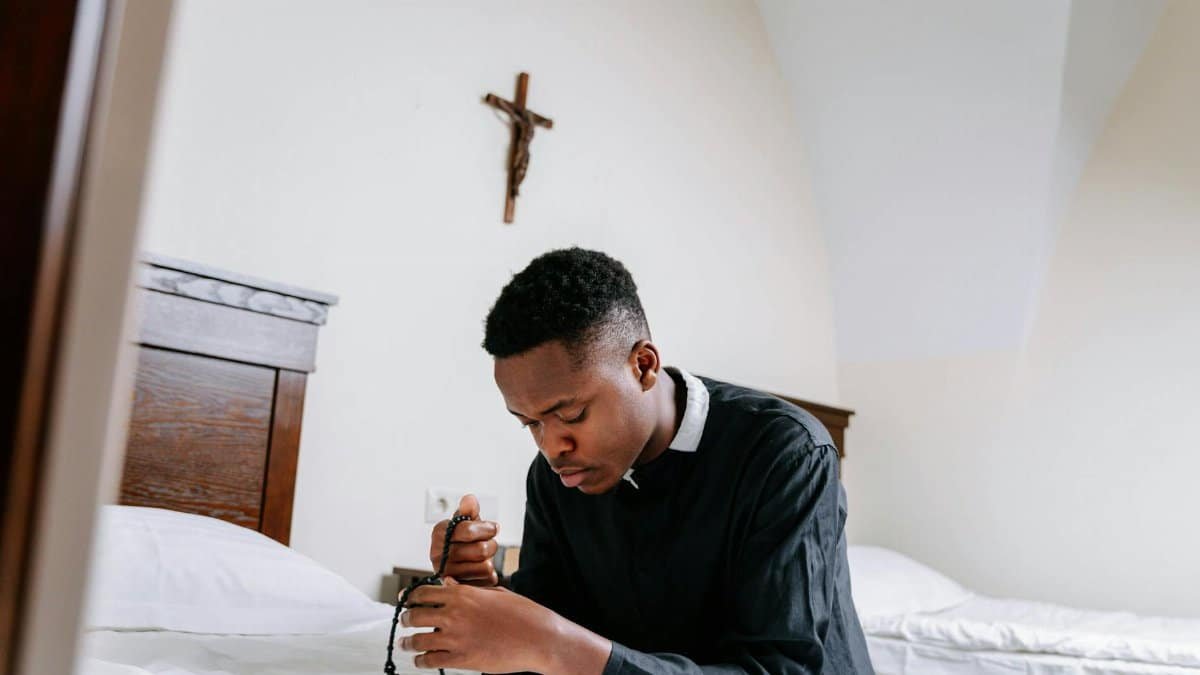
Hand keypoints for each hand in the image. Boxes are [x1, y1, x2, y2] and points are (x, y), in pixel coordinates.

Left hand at [399, 578, 609, 672]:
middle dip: (406, 619)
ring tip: (406, 643)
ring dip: (408, 641)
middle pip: (414, 615)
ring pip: (418, 640)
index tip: (406, 600)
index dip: (410, 597)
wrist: (538, 638)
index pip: (423, 593)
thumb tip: (448, 584)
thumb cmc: (522, 614)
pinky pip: (431, 660)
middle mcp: (454, 614)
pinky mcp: (461, 659)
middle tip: (404, 621)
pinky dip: (421, 660)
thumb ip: (467, 589)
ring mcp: (456, 637)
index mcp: (463, 594)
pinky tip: (421, 660)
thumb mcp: (494, 594)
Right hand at [429, 494, 499, 585]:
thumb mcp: (465, 520)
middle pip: (481, 550)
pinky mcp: (457, 587)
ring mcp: (446, 573)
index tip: (493, 528)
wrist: (456, 561)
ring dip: (490, 560)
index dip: (487, 528)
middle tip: (489, 542)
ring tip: (484, 556)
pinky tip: (481, 568)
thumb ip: (468, 509)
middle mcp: (438, 554)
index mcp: (439, 533)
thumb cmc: (462, 538)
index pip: (469, 530)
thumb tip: (469, 500)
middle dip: (491, 544)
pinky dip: (488, 574)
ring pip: (485, 566)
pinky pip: (485, 580)